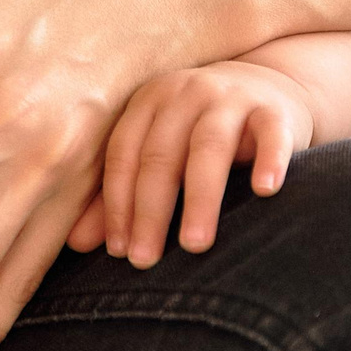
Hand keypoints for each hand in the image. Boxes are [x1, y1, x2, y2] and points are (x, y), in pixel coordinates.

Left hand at [79, 59, 310, 266]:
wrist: (271, 89)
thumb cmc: (201, 132)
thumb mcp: (160, 153)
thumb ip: (120, 193)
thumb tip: (75, 243)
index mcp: (148, 102)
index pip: (123, 155)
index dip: (116, 203)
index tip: (117, 250)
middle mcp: (185, 93)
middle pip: (161, 156)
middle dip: (150, 211)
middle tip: (145, 260)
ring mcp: (231, 97)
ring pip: (209, 148)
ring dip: (200, 199)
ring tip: (194, 244)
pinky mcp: (275, 109)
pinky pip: (272, 135)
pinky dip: (270, 161)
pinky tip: (265, 192)